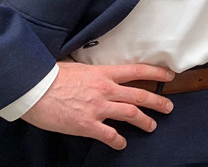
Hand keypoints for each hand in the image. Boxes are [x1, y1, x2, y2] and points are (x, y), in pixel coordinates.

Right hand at [21, 62, 174, 149]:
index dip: (156, 73)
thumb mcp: (81, 67)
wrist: (35, 89)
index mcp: (104, 73)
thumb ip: (96, 72)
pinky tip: (122, 144)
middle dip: (157, 102)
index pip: (137, 71)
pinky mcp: (86, 125)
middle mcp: (106, 89)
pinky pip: (109, 135)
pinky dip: (118, 141)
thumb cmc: (54, 76)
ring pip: (130, 114)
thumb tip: (100, 72)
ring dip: (145, 121)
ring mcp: (98, 107)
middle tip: (168, 107)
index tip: (169, 75)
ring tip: (152, 126)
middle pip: (139, 95)